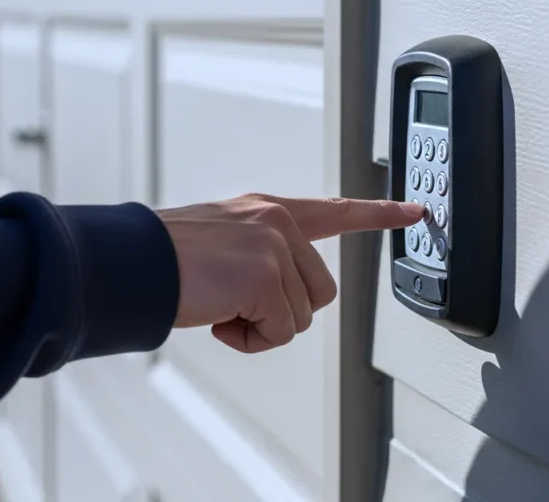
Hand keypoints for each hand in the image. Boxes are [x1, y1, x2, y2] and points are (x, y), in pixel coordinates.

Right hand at [157, 193, 424, 352]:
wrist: (133, 261)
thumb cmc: (167, 257)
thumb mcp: (224, 239)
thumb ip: (261, 253)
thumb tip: (277, 297)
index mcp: (268, 210)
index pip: (333, 210)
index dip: (377, 214)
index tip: (415, 211)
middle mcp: (276, 221)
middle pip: (318, 292)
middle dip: (281, 310)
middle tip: (235, 304)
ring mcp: (273, 247)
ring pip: (300, 317)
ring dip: (261, 326)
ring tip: (220, 306)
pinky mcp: (265, 277)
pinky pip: (279, 333)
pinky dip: (249, 339)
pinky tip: (219, 318)